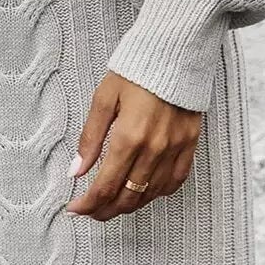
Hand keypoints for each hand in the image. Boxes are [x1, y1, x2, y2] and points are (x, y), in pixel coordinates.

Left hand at [66, 71, 202, 219]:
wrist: (174, 52)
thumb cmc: (135, 72)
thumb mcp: (104, 99)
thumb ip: (90, 138)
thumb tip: (76, 170)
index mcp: (129, 137)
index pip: (105, 186)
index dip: (88, 204)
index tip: (75, 208)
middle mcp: (154, 149)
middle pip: (127, 197)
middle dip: (105, 211)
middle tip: (91, 211)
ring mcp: (175, 150)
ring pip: (150, 195)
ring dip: (129, 206)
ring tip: (112, 205)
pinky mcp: (190, 145)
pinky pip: (174, 182)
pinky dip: (156, 194)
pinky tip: (143, 192)